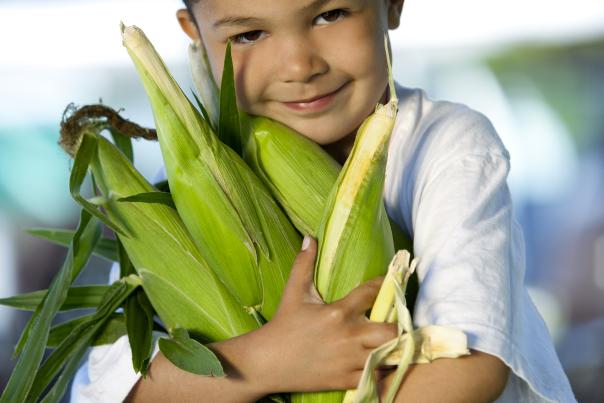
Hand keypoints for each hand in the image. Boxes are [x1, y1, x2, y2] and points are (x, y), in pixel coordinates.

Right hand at [247, 236, 397, 393]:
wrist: (266, 362)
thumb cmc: (283, 325)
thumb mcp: (293, 292)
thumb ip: (304, 264)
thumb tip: (309, 238)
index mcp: (338, 312)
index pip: (371, 293)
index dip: (384, 285)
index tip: (389, 282)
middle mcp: (348, 336)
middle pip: (391, 331)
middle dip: (397, 327)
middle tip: (393, 323)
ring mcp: (348, 360)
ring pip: (387, 357)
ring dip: (392, 351)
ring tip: (393, 345)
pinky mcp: (345, 380)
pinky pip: (374, 378)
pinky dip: (379, 372)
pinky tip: (378, 365)